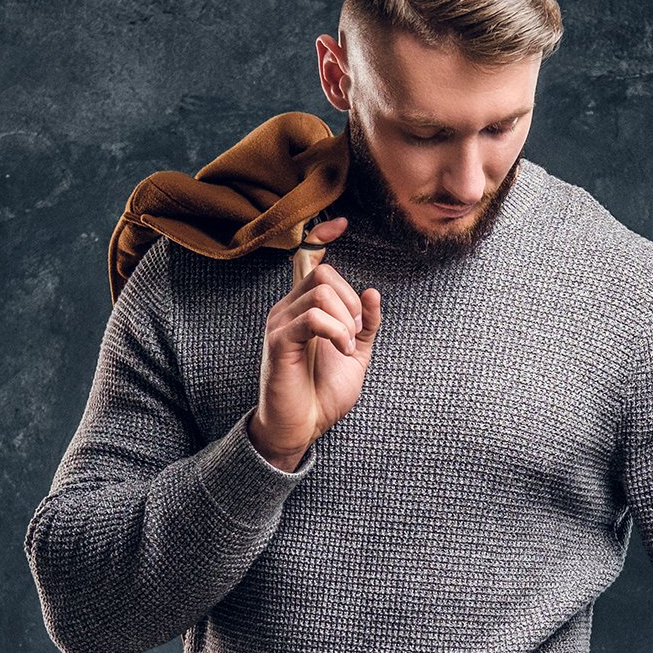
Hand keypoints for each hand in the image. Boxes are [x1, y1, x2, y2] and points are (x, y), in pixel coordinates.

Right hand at [248, 217, 382, 466]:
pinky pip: (311, 317)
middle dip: (350, 300)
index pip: (307, 260)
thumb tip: (374, 292)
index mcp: (303, 308)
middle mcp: (287, 310)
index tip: (341, 223)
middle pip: (322, 273)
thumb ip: (365, 326)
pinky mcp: (279, 343)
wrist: (302, 429)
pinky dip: (336, 332)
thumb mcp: (356, 355)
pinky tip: (343, 351)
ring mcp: (280, 325)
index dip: (321, 237)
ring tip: (347, 348)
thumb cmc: (322, 394)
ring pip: (319, 292)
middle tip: (354, 334)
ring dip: (346, 320)